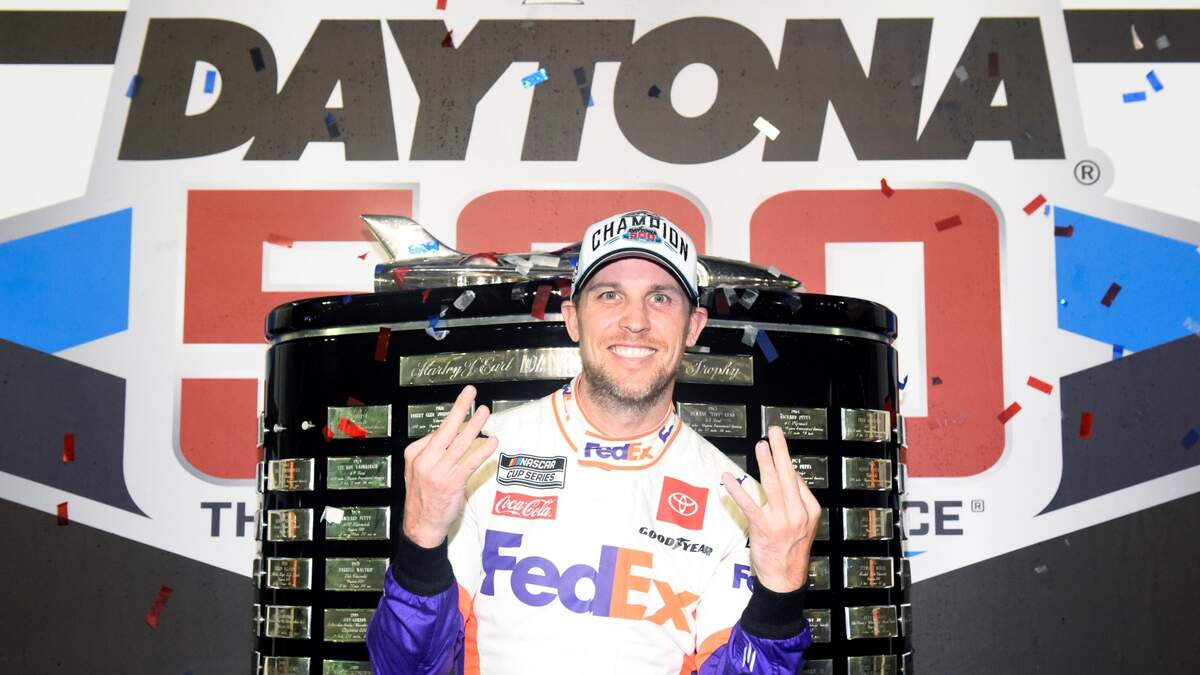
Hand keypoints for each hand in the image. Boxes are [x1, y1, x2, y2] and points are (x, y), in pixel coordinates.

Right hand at [402, 385, 497, 547]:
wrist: (421, 526)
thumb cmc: (423, 498)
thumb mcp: (419, 471)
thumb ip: (433, 453)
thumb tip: (454, 436)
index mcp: (415, 454)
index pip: (437, 432)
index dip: (454, 418)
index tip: (464, 405)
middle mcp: (425, 461)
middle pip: (446, 429)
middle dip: (460, 408)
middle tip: (470, 393)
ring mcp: (438, 472)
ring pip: (460, 443)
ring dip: (475, 425)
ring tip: (485, 412)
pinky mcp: (452, 483)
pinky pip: (470, 462)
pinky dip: (482, 451)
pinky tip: (492, 442)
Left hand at [722, 426, 821, 591]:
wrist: (785, 580)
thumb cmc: (791, 551)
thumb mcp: (805, 526)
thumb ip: (797, 503)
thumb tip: (787, 478)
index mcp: (811, 510)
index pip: (798, 481)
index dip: (786, 464)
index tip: (777, 447)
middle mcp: (799, 513)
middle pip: (789, 475)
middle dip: (781, 450)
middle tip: (774, 431)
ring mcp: (782, 521)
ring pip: (774, 485)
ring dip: (766, 462)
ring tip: (761, 445)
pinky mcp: (764, 528)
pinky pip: (750, 505)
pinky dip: (738, 491)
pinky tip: (728, 480)